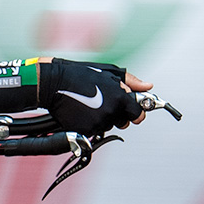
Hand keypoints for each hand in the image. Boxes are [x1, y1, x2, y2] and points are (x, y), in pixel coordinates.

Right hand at [37, 58, 153, 134]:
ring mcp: (97, 123)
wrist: (54, 84)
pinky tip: (82, 111)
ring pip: (107, 126)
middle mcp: (111, 113)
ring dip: (102, 117)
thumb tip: (148, 86)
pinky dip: (89, 123)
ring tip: (89, 103)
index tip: (132, 110)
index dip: (136, 112)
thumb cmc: (81, 75)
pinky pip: (93, 131)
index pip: (139, 114)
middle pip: (124, 122)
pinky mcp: (84, 131)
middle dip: (118, 114)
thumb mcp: (109, 73)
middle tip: (104, 101)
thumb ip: (132, 82)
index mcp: (120, 98)